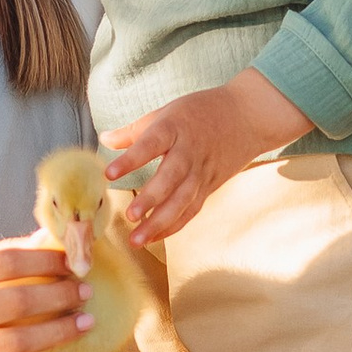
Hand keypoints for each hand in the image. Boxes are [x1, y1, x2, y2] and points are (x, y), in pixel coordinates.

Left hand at [103, 70, 312, 246]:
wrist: (247, 116)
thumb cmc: (201, 112)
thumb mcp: (167, 112)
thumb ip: (134, 130)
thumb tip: (103, 139)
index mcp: (175, 128)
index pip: (151, 144)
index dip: (131, 160)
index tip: (108, 174)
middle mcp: (189, 152)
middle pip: (171, 178)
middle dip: (151, 199)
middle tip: (130, 216)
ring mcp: (202, 172)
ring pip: (183, 200)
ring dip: (160, 222)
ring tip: (137, 239)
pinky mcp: (210, 186)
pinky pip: (191, 209)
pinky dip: (173, 226)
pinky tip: (153, 237)